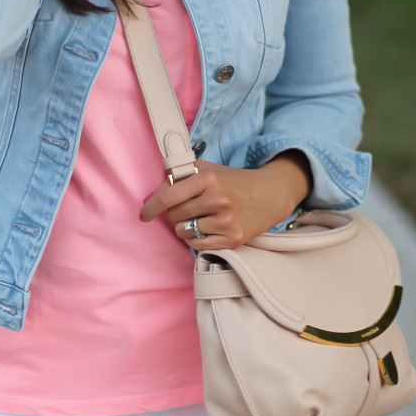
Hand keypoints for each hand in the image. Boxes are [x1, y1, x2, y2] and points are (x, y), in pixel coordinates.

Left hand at [140, 153, 312, 249]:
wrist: (271, 194)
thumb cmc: (235, 181)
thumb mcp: (210, 169)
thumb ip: (182, 176)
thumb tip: (154, 194)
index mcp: (210, 179)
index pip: (168, 197)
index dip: (151, 206)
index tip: (144, 213)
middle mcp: (218, 200)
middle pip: (175, 215)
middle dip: (176, 213)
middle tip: (190, 207)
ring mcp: (226, 222)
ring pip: (184, 232)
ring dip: (186, 226)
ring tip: (200, 217)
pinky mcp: (232, 239)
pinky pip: (197, 245)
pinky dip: (196, 238)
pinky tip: (207, 228)